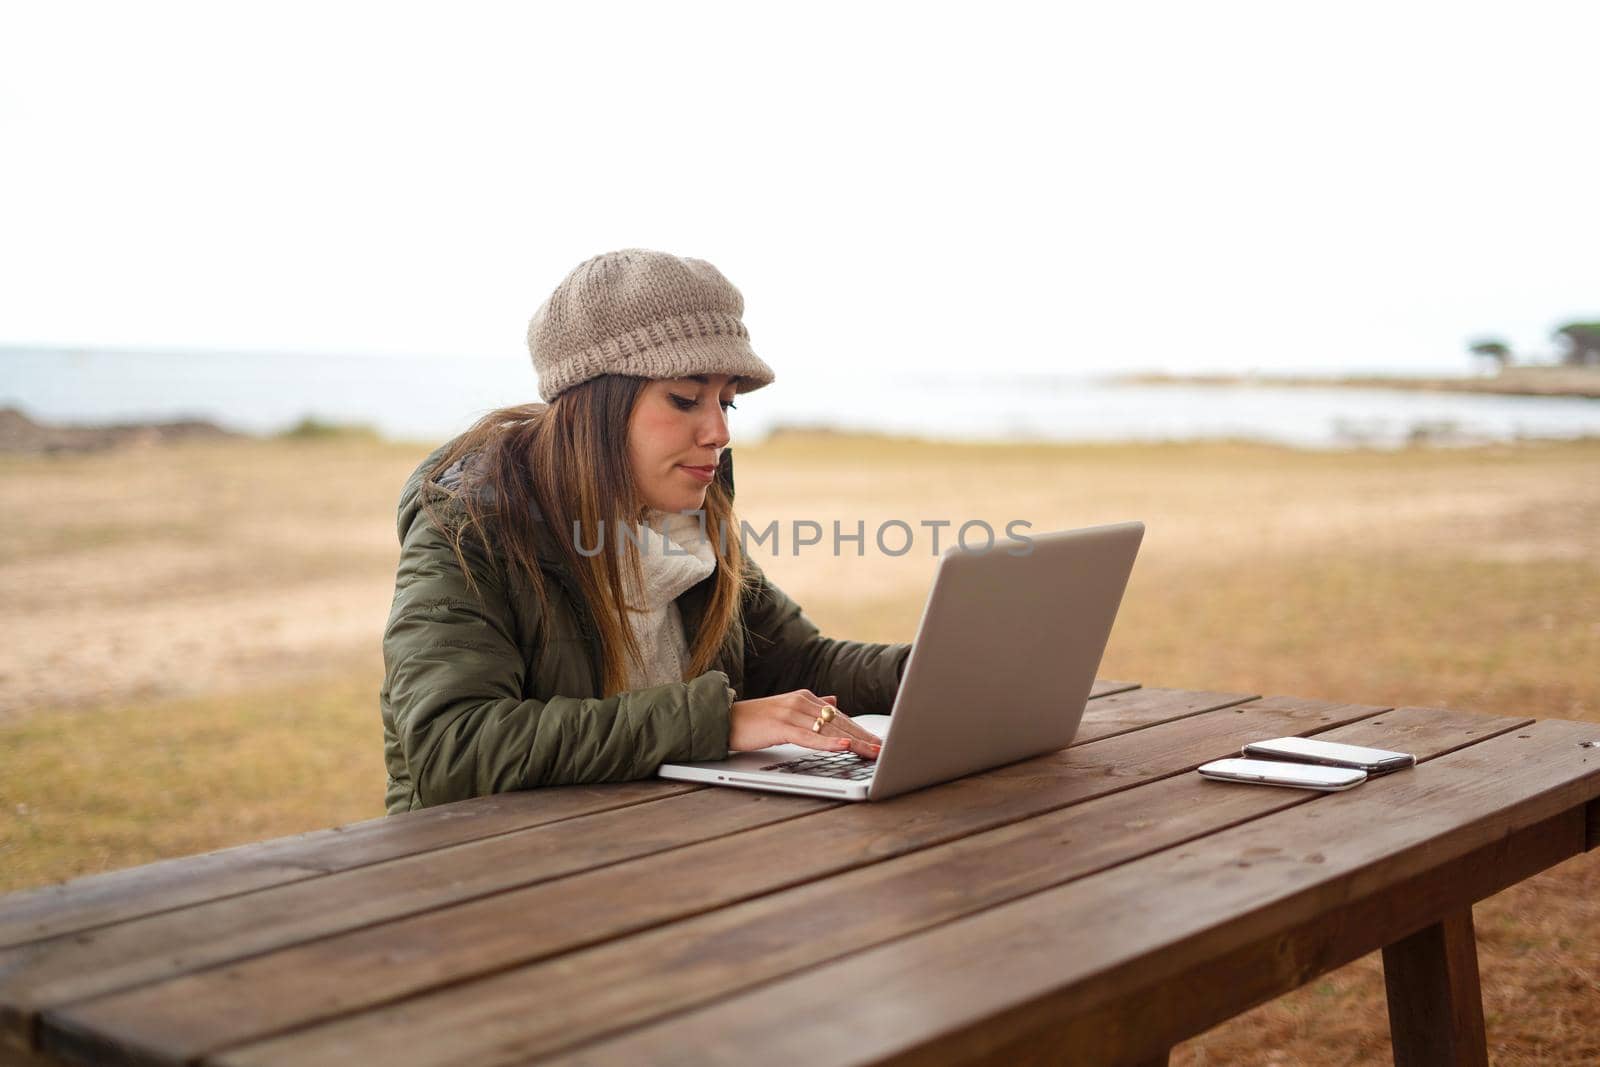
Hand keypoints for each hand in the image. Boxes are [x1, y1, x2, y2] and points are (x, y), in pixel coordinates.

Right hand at [728, 689, 883, 759]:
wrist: (723, 719)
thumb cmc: (754, 721)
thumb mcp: (787, 713)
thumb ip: (811, 708)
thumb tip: (834, 702)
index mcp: (805, 698)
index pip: (840, 717)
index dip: (861, 731)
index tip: (879, 743)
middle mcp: (802, 702)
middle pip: (840, 723)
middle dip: (863, 738)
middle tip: (884, 750)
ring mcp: (792, 712)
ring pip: (830, 730)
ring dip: (854, 742)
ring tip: (873, 751)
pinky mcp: (781, 726)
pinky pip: (810, 737)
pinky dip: (829, 743)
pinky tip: (844, 747)